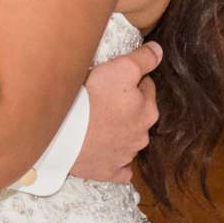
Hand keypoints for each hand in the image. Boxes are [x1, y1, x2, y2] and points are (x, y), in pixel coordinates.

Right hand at [71, 40, 162, 184]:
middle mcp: (142, 136)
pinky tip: (104, 151)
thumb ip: (144, 59)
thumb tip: (159, 51)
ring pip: (128, 140)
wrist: (64, 133)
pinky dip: (115, 161)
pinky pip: (119, 168)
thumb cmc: (92, 98)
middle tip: (103, 99)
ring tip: (97, 122)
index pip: (146, 88)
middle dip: (126, 107)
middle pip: (138, 115)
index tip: (114, 80)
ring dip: (119, 132)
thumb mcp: (121, 67)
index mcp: (148, 111)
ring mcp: (125, 156)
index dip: (131, 81)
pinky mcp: (109, 172)